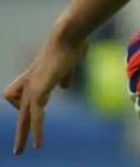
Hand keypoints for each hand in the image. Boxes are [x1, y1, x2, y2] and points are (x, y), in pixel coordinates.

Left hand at [4, 34, 88, 154]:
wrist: (68, 36)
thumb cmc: (71, 44)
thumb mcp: (69, 63)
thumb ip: (65, 76)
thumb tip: (64, 87)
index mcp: (35, 76)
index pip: (18, 95)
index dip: (25, 104)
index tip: (36, 112)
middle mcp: (30, 83)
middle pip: (20, 111)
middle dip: (20, 131)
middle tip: (18, 151)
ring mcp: (33, 87)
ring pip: (24, 117)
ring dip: (23, 136)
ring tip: (21, 152)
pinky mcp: (39, 90)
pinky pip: (36, 115)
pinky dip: (36, 130)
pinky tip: (38, 143)